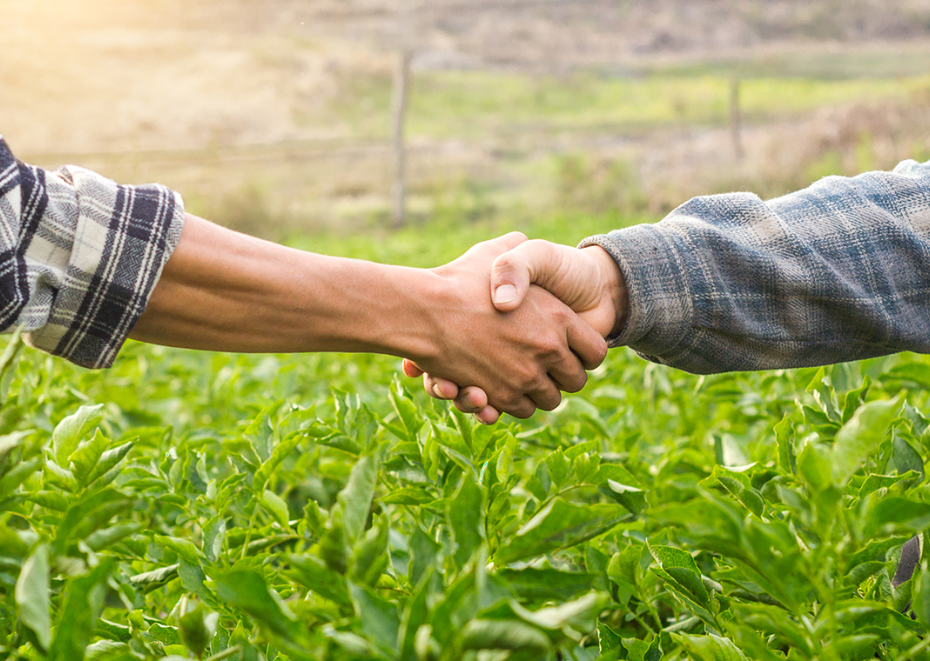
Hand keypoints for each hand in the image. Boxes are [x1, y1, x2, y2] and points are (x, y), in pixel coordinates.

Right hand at [405, 240, 626, 422]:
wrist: (425, 309)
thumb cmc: (462, 279)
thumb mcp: (499, 253)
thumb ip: (519, 252)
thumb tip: (525, 244)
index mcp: (560, 319)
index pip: (594, 351)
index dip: (585, 352)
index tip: (571, 350)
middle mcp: (548, 350)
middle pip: (575, 381)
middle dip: (563, 377)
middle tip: (548, 366)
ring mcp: (526, 377)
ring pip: (550, 400)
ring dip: (539, 392)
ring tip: (523, 376)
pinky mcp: (502, 396)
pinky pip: (522, 410)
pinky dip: (515, 404)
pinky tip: (503, 384)